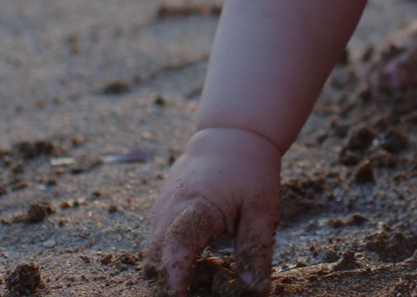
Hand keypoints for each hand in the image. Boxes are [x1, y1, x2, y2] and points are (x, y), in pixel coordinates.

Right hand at [143, 127, 281, 295]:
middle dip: (170, 278)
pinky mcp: (161, 209)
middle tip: (200, 289)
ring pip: (153, 250)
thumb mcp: (263, 209)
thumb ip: (256, 249)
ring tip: (203, 277)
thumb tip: (254, 289)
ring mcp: (162, 208)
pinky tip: (197, 262)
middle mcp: (171, 207)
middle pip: (157, 253)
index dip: (177, 273)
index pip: (178, 244)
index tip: (181, 295)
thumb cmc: (250, 171)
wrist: (231, 136)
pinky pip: (157, 241)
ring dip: (170, 268)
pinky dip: (170, 256)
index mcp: (197, 205)